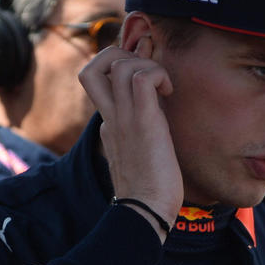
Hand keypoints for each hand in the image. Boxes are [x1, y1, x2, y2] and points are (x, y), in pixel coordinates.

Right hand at [78, 39, 181, 236]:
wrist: (145, 211)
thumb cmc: (151, 187)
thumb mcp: (141, 150)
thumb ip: (142, 127)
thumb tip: (155, 112)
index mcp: (108, 122)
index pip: (99, 78)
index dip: (119, 63)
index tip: (146, 70)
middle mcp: (111, 115)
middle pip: (94, 65)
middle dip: (122, 54)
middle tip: (149, 72)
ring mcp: (124, 117)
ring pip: (120, 64)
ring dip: (146, 64)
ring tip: (163, 86)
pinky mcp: (142, 122)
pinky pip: (142, 79)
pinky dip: (157, 74)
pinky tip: (169, 92)